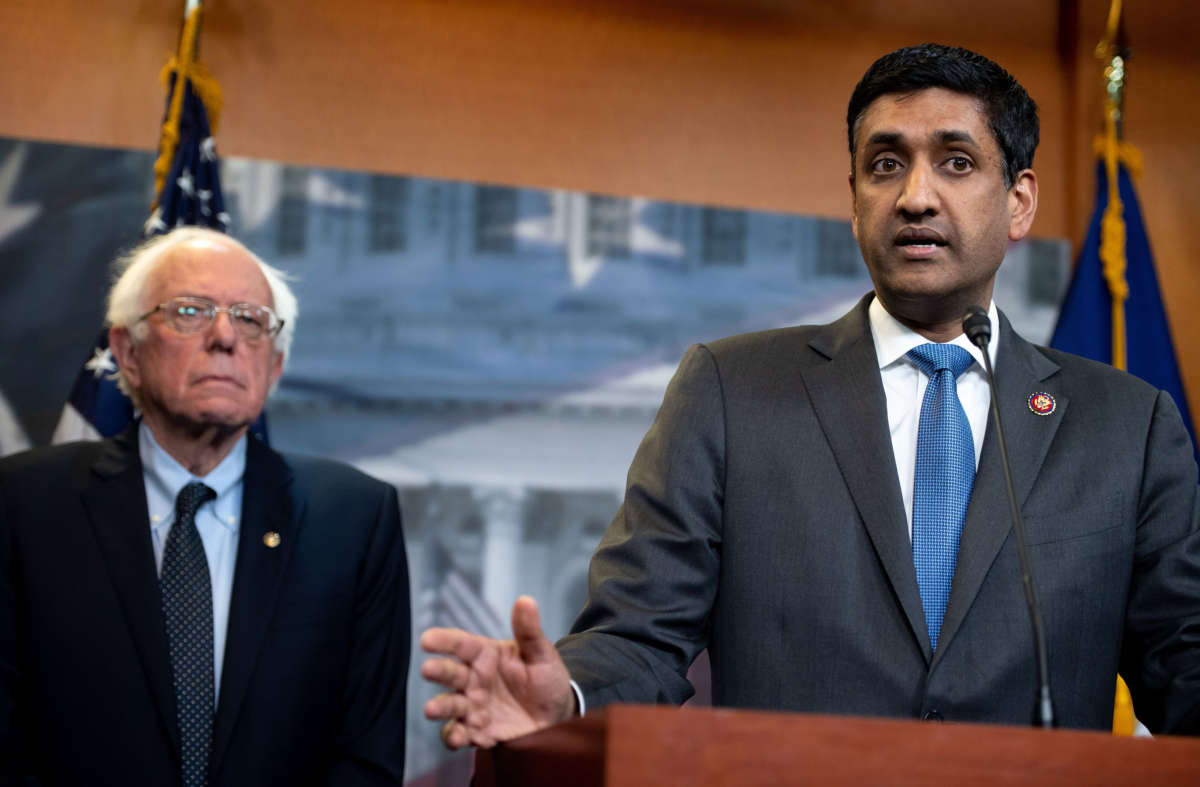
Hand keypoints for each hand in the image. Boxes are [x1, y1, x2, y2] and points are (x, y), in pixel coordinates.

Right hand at [420, 595, 575, 748]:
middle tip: (428, 669)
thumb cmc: (546, 680)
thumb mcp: (542, 654)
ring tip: (432, 709)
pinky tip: (459, 737)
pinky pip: (460, 734)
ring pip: (450, 706)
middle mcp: (474, 681)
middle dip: (437, 671)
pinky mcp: (478, 732)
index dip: (444, 640)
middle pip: (450, 673)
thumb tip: (526, 600)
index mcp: (486, 656)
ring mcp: (474, 707)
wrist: (558, 716)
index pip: (461, 644)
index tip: (427, 639)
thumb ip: (529, 632)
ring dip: (441, 707)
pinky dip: (455, 737)